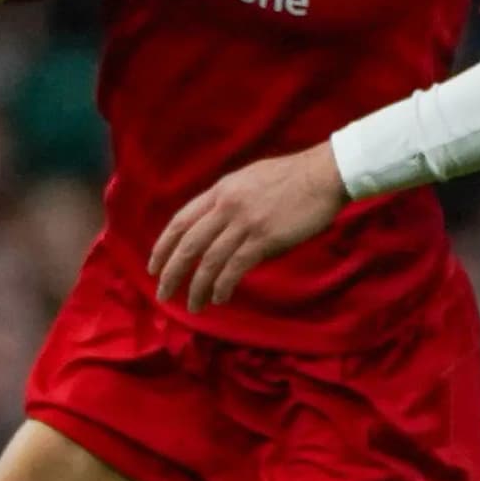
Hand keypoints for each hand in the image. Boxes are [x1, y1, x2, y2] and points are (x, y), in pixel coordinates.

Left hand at [147, 147, 350, 306]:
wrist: (324, 175)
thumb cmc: (293, 177)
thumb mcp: (249, 180)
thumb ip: (229, 199)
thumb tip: (216, 224)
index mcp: (220, 190)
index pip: (180, 221)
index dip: (163, 246)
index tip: (154, 266)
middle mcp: (226, 206)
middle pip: (188, 245)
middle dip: (171, 273)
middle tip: (162, 294)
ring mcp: (245, 222)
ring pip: (210, 261)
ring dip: (197, 287)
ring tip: (193, 306)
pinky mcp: (264, 238)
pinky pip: (235, 268)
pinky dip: (223, 285)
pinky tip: (219, 297)